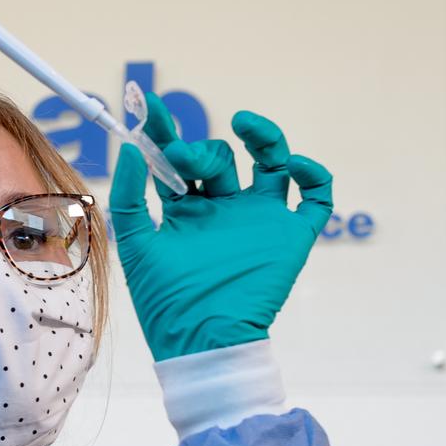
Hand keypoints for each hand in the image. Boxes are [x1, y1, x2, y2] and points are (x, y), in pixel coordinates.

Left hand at [109, 92, 332, 360]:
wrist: (202, 340)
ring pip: (271, 164)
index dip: (165, 131)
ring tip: (245, 122)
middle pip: (220, 159)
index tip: (149, 106)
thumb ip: (129, 196)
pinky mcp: (290, 237)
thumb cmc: (165, 301)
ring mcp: (258, 221)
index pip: (177, 160)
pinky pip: (316, 197)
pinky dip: (313, 175)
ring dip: (265, 137)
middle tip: (182, 158)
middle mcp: (224, 210)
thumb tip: (130, 148)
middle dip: (201, 151)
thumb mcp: (136, 245)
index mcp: (186, 211)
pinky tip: (293, 164)